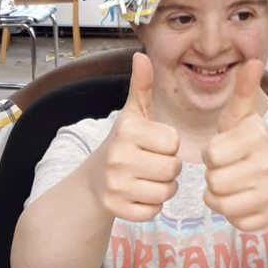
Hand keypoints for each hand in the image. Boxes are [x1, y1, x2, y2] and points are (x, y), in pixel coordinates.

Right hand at [89, 53, 180, 221]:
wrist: (94, 178)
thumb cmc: (123, 143)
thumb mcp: (133, 114)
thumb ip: (141, 86)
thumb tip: (141, 55)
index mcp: (127, 131)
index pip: (173, 142)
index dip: (168, 145)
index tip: (153, 144)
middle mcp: (118, 157)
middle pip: (173, 169)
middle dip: (168, 168)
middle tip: (151, 163)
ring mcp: (115, 185)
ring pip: (166, 192)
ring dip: (163, 188)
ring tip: (147, 178)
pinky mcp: (116, 208)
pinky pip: (153, 211)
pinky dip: (151, 206)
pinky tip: (139, 194)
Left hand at [203, 60, 267, 231]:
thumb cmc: (252, 146)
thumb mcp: (243, 119)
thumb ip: (242, 92)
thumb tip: (252, 60)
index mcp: (258, 136)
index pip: (211, 154)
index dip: (212, 155)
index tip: (224, 151)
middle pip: (214, 182)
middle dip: (214, 177)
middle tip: (229, 170)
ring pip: (221, 204)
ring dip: (219, 197)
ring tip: (232, 185)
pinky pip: (236, 221)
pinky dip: (234, 214)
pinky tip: (244, 200)